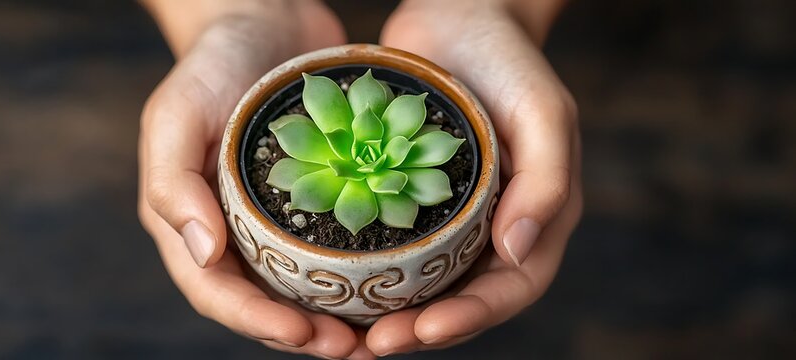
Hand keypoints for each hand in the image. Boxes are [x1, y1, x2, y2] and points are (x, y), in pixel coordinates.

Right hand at [138, 1, 374, 357]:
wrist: (261, 17)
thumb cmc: (209, 63)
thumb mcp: (175, 115)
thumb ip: (174, 186)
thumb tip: (205, 256)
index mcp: (193, 220)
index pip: (218, 291)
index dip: (256, 321)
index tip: (304, 335)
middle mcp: (234, 228)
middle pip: (264, 300)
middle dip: (303, 333)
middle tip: (351, 348)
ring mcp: (275, 215)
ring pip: (302, 283)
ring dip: (336, 313)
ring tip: (377, 333)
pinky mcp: (316, 195)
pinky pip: (334, 243)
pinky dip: (356, 270)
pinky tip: (392, 281)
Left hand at [366, 0, 582, 354]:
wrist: (461, 15)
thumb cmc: (511, 61)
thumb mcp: (544, 114)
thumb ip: (547, 184)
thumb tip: (518, 255)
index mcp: (535, 217)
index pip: (511, 287)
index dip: (472, 318)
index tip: (423, 330)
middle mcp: (493, 226)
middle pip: (463, 298)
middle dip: (422, 329)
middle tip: (373, 345)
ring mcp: (451, 215)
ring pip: (424, 282)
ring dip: (390, 312)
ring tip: (348, 332)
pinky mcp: (410, 196)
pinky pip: (393, 245)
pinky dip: (369, 269)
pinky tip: (333, 282)